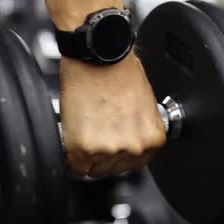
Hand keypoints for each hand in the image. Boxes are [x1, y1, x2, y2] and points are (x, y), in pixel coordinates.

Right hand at [59, 54, 166, 177]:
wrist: (99, 54)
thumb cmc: (119, 69)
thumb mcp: (143, 104)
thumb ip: (137, 129)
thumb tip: (128, 139)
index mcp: (152, 138)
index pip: (134, 164)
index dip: (119, 154)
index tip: (111, 146)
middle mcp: (133, 147)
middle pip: (113, 169)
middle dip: (102, 154)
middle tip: (95, 132)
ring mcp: (108, 149)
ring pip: (93, 169)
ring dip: (87, 154)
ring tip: (86, 127)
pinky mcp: (84, 148)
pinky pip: (75, 168)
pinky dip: (71, 158)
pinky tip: (73, 139)